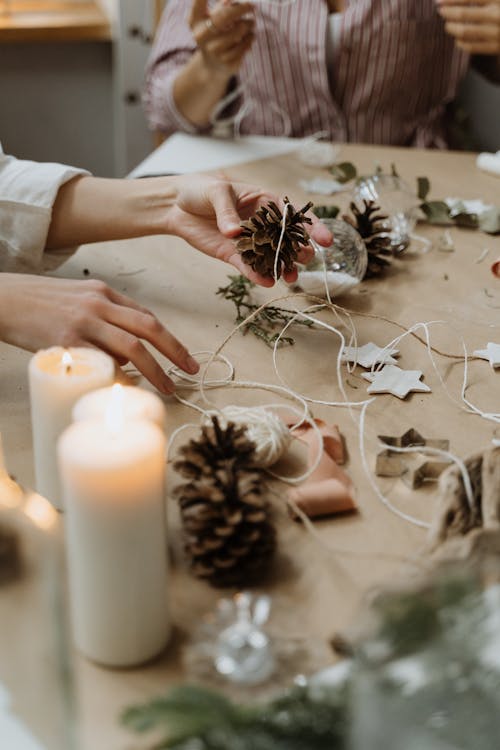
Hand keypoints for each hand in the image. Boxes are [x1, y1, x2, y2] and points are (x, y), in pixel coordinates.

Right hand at [0, 274, 198, 393]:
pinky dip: (120, 378)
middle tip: (191, 371)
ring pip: (132, 348)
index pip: (146, 316)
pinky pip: (102, 363)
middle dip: (175, 351)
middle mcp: (98, 304)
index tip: (184, 357)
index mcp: (103, 292)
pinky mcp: (67, 341)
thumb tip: (125, 347)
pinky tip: (129, 390)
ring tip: (167, 388)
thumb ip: (101, 315)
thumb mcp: (74, 297)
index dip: (170, 338)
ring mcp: (83, 322)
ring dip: (155, 371)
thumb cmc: (36, 303)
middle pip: (148, 328)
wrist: (0, 300)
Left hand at [167, 176, 333, 285]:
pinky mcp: (233, 255)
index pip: (294, 215)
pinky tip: (266, 282)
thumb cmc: (201, 189)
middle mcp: (262, 225)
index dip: (313, 227)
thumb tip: (235, 231)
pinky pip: (248, 267)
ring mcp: (249, 242)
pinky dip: (257, 275)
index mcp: (265, 202)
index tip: (326, 240)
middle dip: (299, 251)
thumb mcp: (216, 193)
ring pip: (271, 257)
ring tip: (290, 277)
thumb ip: (227, 212)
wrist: (177, 205)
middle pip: (287, 240)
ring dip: (282, 267)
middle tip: (305, 258)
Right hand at [190, 0, 254, 73]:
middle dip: (241, 8)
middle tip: (252, 6)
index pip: (199, 0)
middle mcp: (201, 35)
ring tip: (250, 24)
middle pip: (224, 16)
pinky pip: (245, 44)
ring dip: (249, 24)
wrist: (212, 66)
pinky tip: (250, 37)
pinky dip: (251, 38)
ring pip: (239, 30)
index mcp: (195, 20)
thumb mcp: (214, 17)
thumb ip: (223, 5)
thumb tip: (233, 0)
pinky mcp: (226, 62)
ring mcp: (214, 51)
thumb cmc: (215, 33)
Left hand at [436, 0, 499, 53]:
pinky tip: (457, 40)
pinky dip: (461, 43)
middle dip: (449, 13)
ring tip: (448, 26)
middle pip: (465, 13)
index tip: (438, 2)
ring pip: (465, 31)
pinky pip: (472, 47)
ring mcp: (497, 33)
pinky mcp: (497, 48)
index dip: (451, 0)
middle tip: (440, 12)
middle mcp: (498, 15)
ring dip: (452, 28)